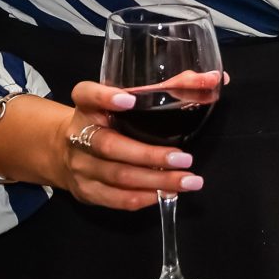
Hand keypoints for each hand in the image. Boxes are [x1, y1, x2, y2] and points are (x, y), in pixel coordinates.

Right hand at [0, 79, 208, 210]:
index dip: (105, 97)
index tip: (130, 99)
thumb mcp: (127, 99)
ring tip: (188, 180)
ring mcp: (80, 165)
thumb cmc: (109, 118)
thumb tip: (217, 79)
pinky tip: (166, 194)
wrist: (62, 150)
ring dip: (155, 181)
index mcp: (86, 106)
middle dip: (149, 155)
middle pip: (110, 146)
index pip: (87, 95)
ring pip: (117, 176)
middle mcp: (77, 134)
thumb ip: (171, 87)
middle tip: (184, 158)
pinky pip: (114, 198)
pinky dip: (142, 198)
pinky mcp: (85, 190)